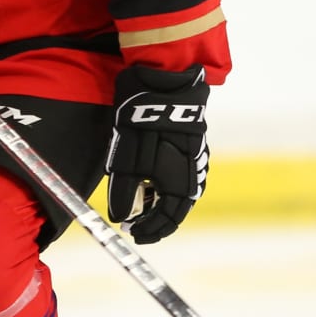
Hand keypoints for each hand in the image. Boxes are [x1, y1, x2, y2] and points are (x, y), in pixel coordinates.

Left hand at [105, 64, 209, 243]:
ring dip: (162, 202)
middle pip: (178, 208)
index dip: (149, 229)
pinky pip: (182, 174)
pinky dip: (167, 184)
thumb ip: (123, 193)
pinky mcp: (192, 143)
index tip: (132, 233)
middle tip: (136, 225)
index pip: (168, 218)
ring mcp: (196, 157)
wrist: (163, 84)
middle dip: (156, 220)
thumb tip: (120, 217)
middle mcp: (193, 173)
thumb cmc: (141, 124)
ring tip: (141, 204)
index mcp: (180, 182)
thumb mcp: (125, 162)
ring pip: (181, 191)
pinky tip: (152, 180)